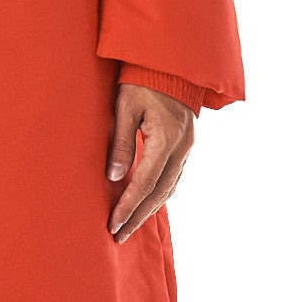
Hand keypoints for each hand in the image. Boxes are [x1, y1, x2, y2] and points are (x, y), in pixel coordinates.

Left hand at [106, 84, 193, 243]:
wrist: (170, 65)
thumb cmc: (142, 82)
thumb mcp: (125, 107)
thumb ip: (121, 142)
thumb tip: (113, 177)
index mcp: (166, 139)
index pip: (144, 183)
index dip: (128, 206)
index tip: (113, 224)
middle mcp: (182, 148)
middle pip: (159, 193)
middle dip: (138, 216)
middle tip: (119, 236)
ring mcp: (187, 148)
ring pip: (169, 188)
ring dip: (150, 209)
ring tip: (130, 226)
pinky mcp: (186, 146)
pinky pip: (174, 178)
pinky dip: (160, 195)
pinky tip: (147, 204)